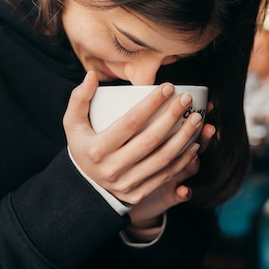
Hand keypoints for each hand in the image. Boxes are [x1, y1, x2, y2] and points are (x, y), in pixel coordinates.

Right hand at [64, 71, 210, 215]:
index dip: (151, 103)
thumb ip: (79, 99)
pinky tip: (194, 143)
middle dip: (172, 117)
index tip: (168, 87)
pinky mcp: (139, 193)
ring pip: (163, 159)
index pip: (130, 122)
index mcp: (97, 149)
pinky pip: (166, 175)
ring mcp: (127, 183)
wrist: (84, 186)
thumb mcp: (72, 124)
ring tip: (196, 118)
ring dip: (184, 138)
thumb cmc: (83, 146)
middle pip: (150, 140)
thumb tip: (92, 76)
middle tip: (186, 99)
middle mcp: (113, 168)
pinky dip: (183, 159)